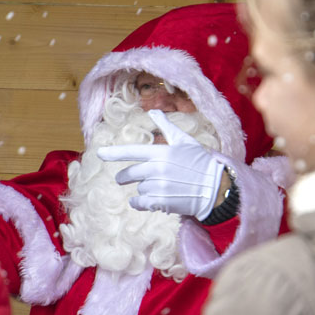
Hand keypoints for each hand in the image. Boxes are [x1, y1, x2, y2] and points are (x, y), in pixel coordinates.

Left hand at [97, 109, 224, 219]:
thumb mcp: (184, 140)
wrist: (216, 186)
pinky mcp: (162, 202)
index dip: (113, 153)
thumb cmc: (200, 161)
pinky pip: (140, 203)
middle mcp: (157, 169)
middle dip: (123, 177)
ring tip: (160, 188)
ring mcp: (159, 187)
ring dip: (144, 189)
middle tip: (122, 179)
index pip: (131, 152)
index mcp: (161, 152)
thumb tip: (153, 110)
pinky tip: (148, 202)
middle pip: (130, 174)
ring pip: (139, 189)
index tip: (99, 154)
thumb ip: (166, 126)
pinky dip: (140, 203)